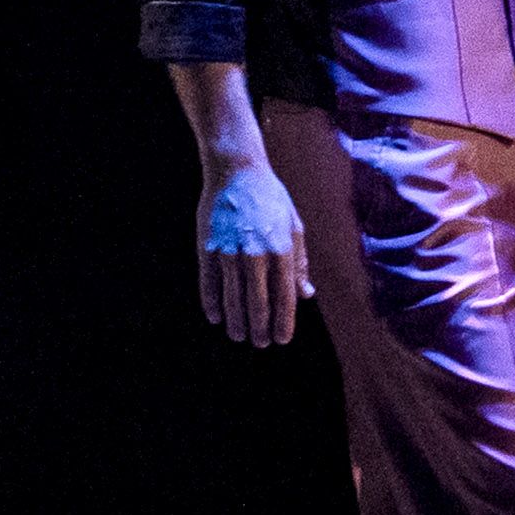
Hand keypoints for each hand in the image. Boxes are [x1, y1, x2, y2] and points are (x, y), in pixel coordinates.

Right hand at [196, 156, 312, 347]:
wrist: (236, 171)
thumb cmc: (271, 200)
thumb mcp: (294, 226)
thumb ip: (299, 263)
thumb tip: (306, 295)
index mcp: (281, 249)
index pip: (284, 296)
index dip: (283, 321)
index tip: (282, 340)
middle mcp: (256, 253)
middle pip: (257, 302)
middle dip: (259, 328)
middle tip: (260, 343)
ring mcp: (229, 251)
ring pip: (232, 297)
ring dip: (236, 321)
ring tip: (239, 336)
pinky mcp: (208, 248)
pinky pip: (209, 283)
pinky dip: (212, 303)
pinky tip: (216, 317)